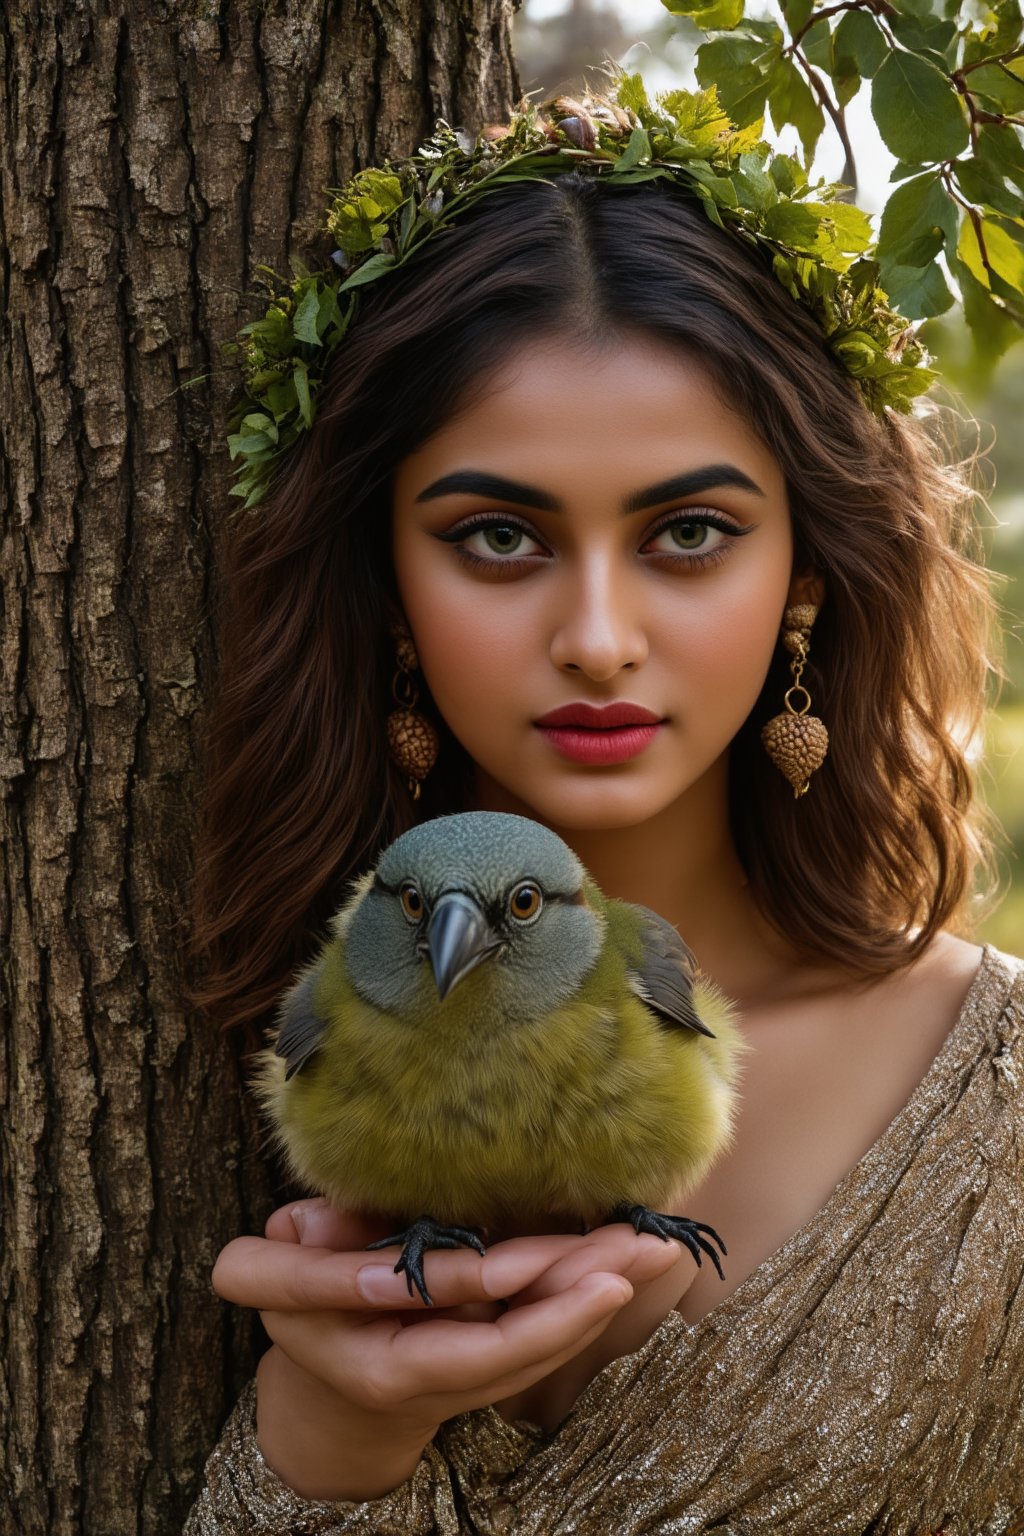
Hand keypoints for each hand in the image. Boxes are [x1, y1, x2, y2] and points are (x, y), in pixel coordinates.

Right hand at [212, 1200, 683, 1500]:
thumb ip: (304, 1251)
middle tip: (637, 1249)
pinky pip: (545, 1334)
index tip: (547, 1264)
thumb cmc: (299, 1306)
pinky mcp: (493, 1362)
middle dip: (578, 1293)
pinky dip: (586, 1296)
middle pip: (515, 1344)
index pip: (448, 1327)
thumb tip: (318, 1222)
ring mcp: (465, 1380)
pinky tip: (628, 1260)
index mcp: (376, 1363)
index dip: (495, 1292)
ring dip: (597, 1293)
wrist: (328, 1392)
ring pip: (541, 1343)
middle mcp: (428, 1381)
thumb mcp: (278, 1277)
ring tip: (655, 1248)